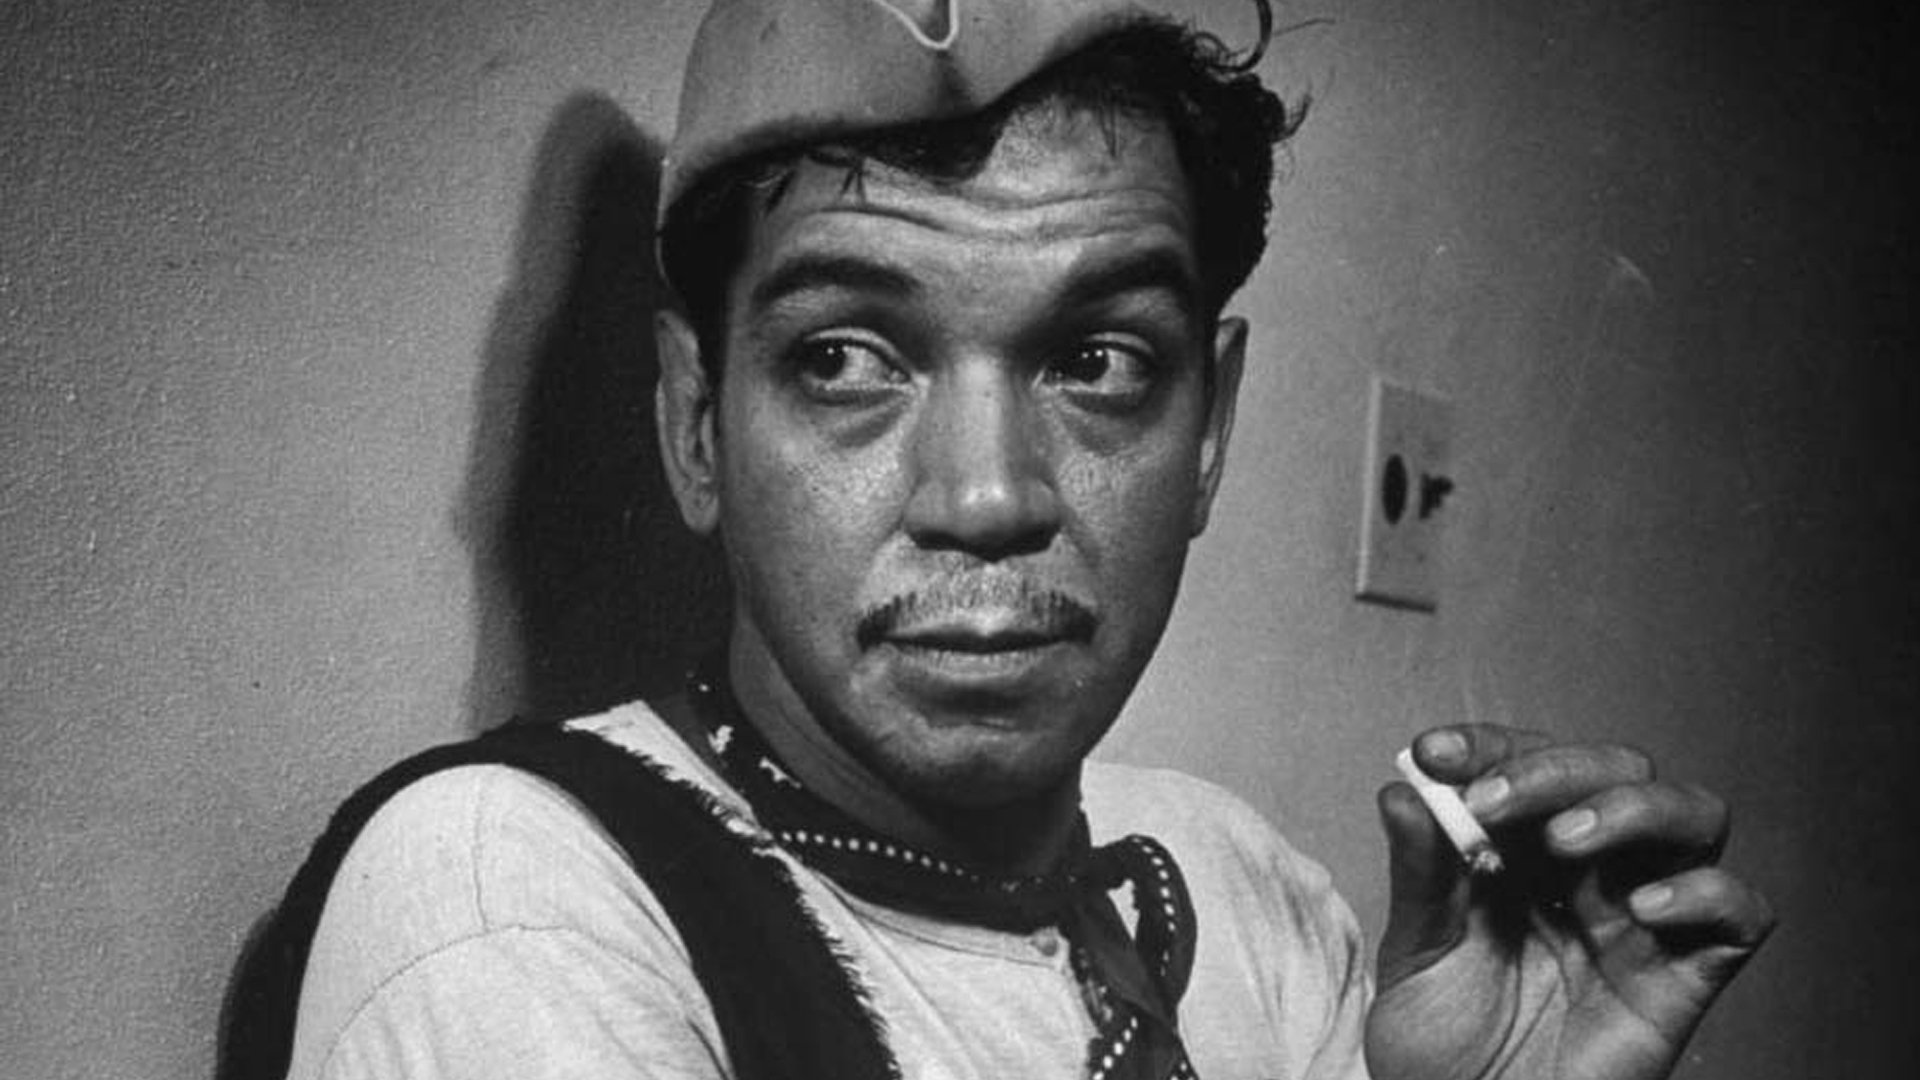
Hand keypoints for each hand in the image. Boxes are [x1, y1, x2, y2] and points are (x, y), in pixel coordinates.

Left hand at [1365, 725, 1774, 1079]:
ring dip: (1634, 807)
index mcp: (1526, 852)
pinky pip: (1740, 914)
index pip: (1530, 765)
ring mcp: (1644, 920)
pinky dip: (1704, 892)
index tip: (1432, 753)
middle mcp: (1595, 873)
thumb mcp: (1417, 951)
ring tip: (1566, 839)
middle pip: (1620, 771)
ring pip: (1694, 816)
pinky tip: (1642, 908)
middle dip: (1555, 770)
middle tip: (1490, 802)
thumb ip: (1420, 873)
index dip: (1488, 746)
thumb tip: (1402, 790)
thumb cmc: (1444, 1047)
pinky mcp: (1684, 978)